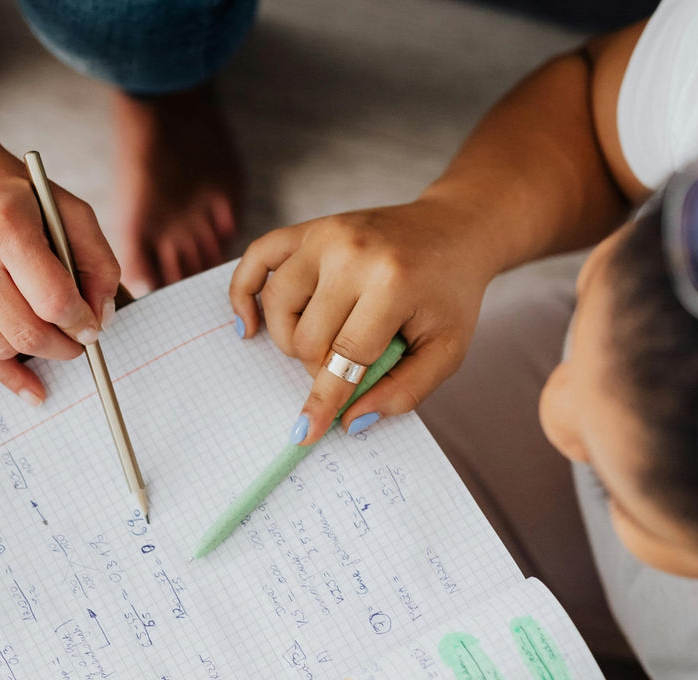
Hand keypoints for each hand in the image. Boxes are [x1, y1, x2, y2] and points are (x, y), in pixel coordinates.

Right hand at [0, 133, 120, 404]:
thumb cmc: (9, 193)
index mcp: (5, 225)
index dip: (82, 324)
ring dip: (34, 351)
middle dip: (63, 347)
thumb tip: (102, 318)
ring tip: (49, 336)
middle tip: (77, 342)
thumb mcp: (67, 210)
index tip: (92, 329)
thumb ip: (97, 261)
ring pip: (1, 348)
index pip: (55, 301)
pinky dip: (4, 370)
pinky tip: (29, 383)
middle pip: (28, 333)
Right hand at [229, 197, 498, 445]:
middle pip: (306, 337)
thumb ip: (404, 391)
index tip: (305, 434)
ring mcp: (325, 235)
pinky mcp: (309, 228)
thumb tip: (351, 421)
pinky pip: (257, 258)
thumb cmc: (449, 294)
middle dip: (322, 365)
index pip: (345, 356)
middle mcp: (351, 253)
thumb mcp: (447, 350)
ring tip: (323, 341)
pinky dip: (243, 292)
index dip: (325, 400)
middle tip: (352, 359)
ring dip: (290, 339)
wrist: (454, 231)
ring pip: (276, 305)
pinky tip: (250, 323)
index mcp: (391, 283)